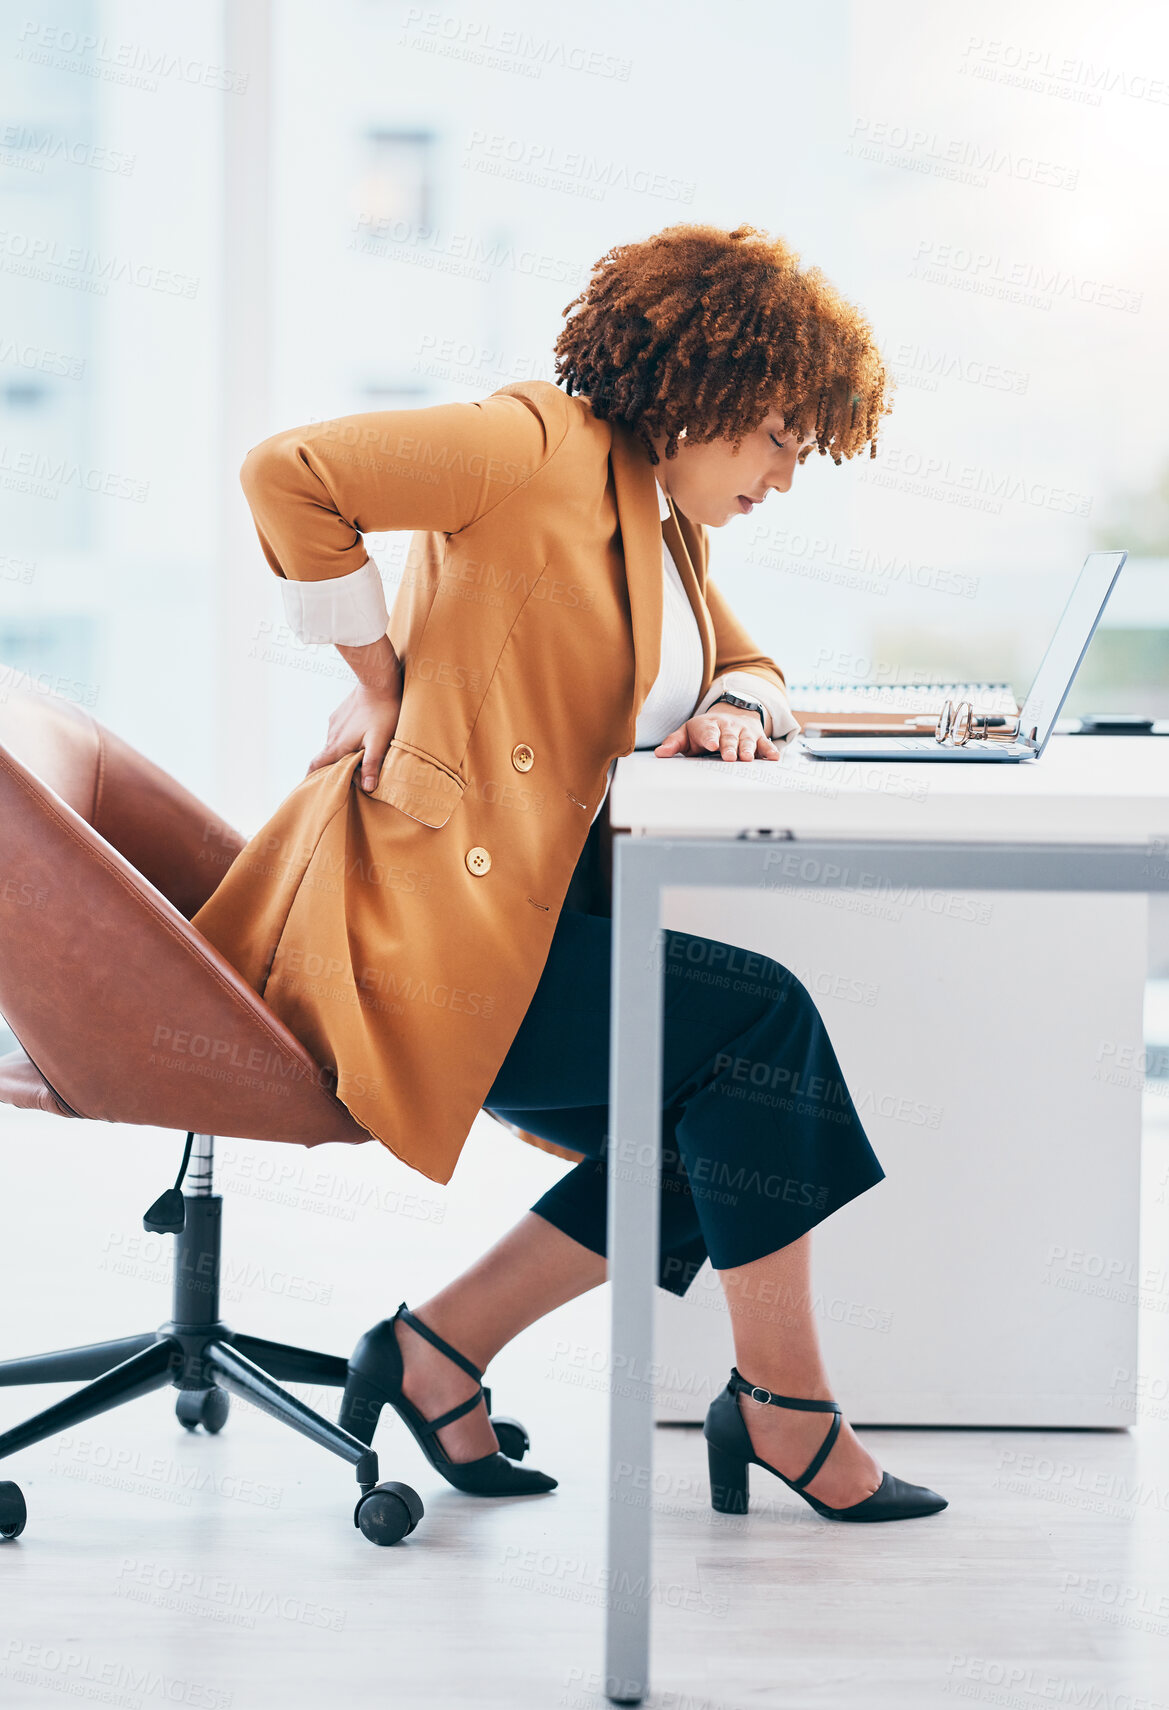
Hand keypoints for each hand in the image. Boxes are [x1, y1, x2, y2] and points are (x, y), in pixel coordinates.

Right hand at [308, 659, 402, 792]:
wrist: (378, 683)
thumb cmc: (382, 712)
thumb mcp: (379, 742)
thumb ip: (372, 764)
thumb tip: (368, 788)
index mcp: (337, 745)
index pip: (316, 765)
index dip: (311, 777)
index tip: (310, 788)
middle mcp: (332, 735)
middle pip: (326, 758)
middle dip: (331, 769)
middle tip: (342, 779)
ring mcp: (335, 724)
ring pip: (334, 745)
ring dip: (341, 754)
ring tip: (356, 761)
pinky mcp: (340, 715)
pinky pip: (339, 733)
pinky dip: (345, 741)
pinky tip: (359, 741)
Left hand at [654, 707, 781, 762]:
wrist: (731, 713)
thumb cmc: (705, 730)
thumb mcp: (687, 733)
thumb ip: (674, 743)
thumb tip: (660, 753)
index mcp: (708, 726)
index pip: (708, 731)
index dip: (709, 737)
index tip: (710, 744)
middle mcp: (728, 727)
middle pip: (729, 737)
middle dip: (729, 746)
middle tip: (729, 756)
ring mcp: (743, 732)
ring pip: (747, 741)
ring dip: (748, 749)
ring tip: (747, 758)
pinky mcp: (757, 738)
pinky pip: (764, 744)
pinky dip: (769, 750)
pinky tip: (773, 757)